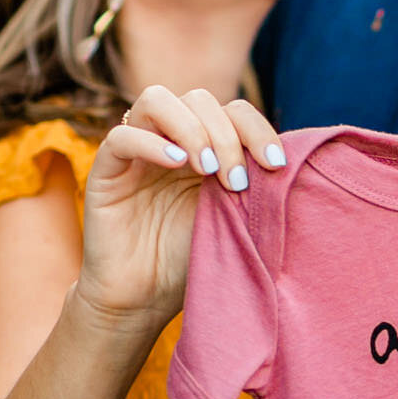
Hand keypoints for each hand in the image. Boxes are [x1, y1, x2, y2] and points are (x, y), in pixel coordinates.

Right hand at [77, 87, 285, 325]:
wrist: (145, 300)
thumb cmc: (191, 260)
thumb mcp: (233, 217)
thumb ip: (252, 183)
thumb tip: (291, 158)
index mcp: (206, 146)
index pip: (234, 110)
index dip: (258, 128)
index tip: (275, 164)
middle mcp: (170, 140)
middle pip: (199, 98)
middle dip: (227, 136)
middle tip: (236, 182)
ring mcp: (137, 150)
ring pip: (157, 100)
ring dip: (192, 129)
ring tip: (207, 169)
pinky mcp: (106, 169)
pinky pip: (122, 136)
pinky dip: (152, 143)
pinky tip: (176, 165)